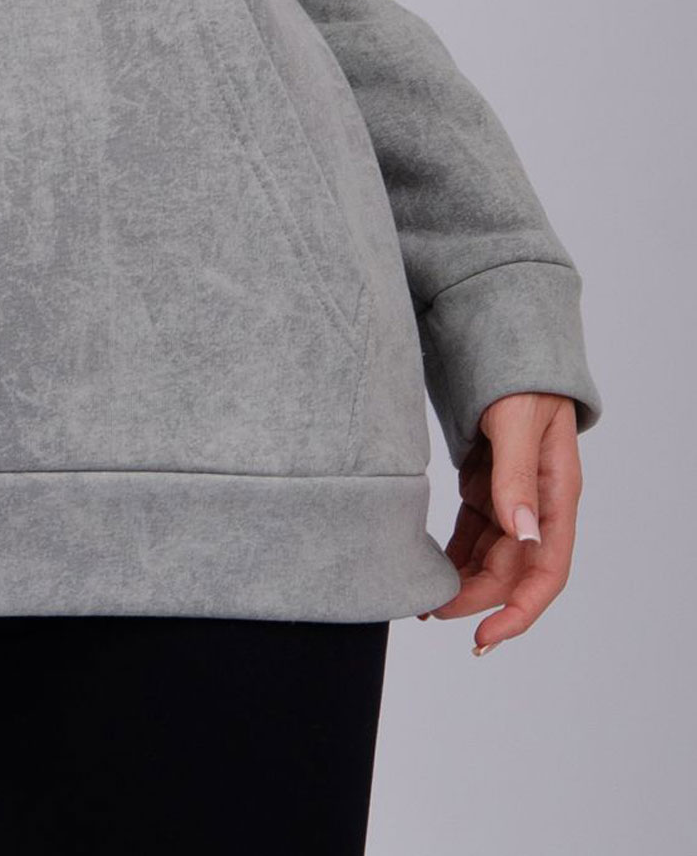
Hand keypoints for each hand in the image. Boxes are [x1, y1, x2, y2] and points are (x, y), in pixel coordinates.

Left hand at [418, 391, 582, 653]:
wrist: (503, 346)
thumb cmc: (520, 380)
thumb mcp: (518, 422)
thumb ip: (517, 475)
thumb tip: (522, 532)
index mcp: (556, 495)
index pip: (547, 570)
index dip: (520, 610)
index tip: (485, 634)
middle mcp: (535, 505)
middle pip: (511, 570)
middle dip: (476, 598)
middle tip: (432, 611)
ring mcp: (509, 499)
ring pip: (489, 557)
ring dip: (462, 582)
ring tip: (424, 601)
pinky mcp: (485, 488)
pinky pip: (472, 534)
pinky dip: (453, 555)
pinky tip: (431, 570)